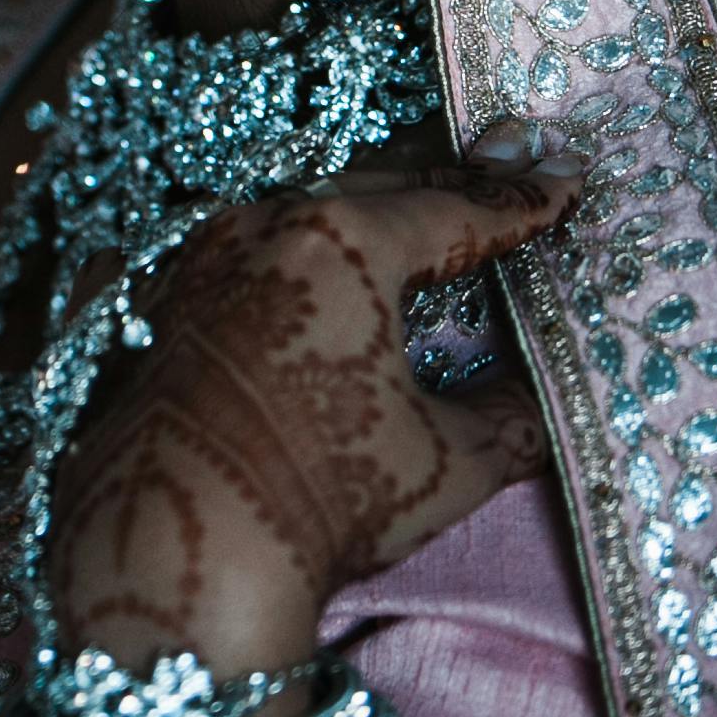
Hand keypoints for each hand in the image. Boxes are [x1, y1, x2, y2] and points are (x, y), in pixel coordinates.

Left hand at [44, 122, 582, 716]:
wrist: (179, 552)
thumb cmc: (323, 498)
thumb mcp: (448, 460)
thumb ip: (509, 415)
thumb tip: (539, 398)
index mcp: (343, 241)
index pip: (454, 210)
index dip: (518, 202)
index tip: (566, 180)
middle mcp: (262, 222)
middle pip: (372, 187)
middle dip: (443, 180)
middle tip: (503, 164)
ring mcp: (196, 253)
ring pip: (297, 208)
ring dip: (360, 207)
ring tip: (411, 207)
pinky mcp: (151, 296)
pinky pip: (234, 246)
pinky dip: (285, 244)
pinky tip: (304, 257)